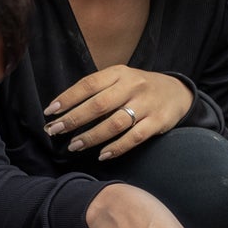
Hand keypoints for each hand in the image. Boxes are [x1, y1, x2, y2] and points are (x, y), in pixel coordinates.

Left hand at [43, 65, 192, 159]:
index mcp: (120, 73)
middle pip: (98, 105)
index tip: (50, 112)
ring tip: (74, 145)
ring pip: (114, 124)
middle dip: (73, 120)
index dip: (68, 98)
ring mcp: (146, 105)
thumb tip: (65, 108)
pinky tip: (101, 155)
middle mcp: (133, 86)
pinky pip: (133, 138)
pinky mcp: (158, 122)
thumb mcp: (121, 78)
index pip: (89, 84)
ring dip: (91, 137)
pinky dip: (116, 148)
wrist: (177, 92)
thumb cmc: (139, 88)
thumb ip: (99, 89)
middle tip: (55, 131)